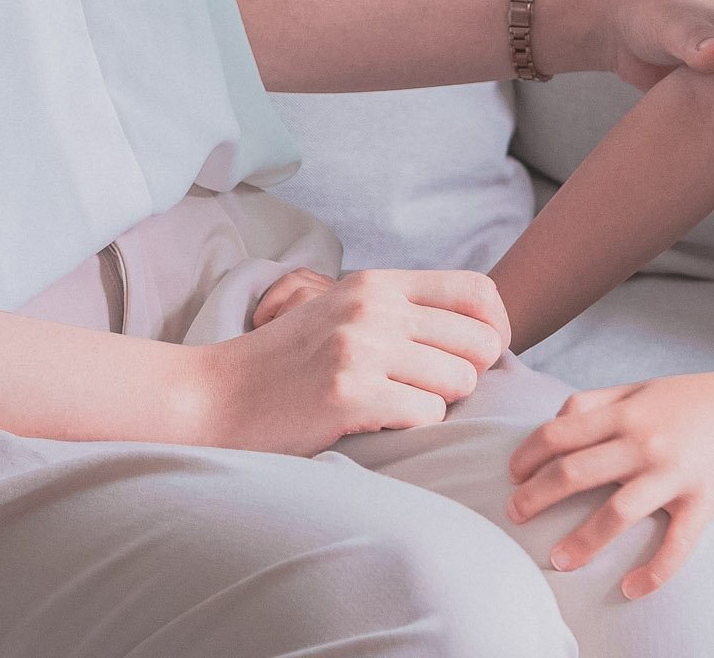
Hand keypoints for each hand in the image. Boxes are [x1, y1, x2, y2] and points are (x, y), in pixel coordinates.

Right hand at [198, 269, 509, 456]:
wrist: (216, 397)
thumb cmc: (287, 366)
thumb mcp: (343, 314)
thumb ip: (402, 312)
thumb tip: (486, 333)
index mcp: (376, 283)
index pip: (478, 292)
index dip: (497, 330)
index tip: (481, 360)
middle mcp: (373, 307)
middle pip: (480, 343)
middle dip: (467, 377)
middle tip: (428, 393)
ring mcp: (361, 348)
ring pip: (459, 383)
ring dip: (436, 406)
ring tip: (393, 408)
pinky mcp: (349, 393)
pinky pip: (427, 416)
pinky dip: (410, 429)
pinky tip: (374, 425)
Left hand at [505, 366, 713, 597]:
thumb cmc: (696, 396)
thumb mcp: (642, 387)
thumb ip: (598, 402)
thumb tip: (555, 423)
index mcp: (626, 412)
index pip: (560, 432)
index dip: (528, 454)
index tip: (512, 474)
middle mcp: (644, 441)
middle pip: (575, 472)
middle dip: (536, 497)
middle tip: (515, 515)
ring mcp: (674, 473)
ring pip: (616, 513)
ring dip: (582, 541)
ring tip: (558, 561)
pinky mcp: (703, 501)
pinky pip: (675, 545)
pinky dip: (652, 572)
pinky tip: (630, 588)